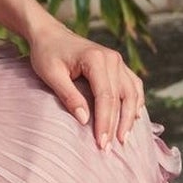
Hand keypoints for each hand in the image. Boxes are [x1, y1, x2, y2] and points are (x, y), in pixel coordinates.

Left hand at [26, 25, 144, 150]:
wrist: (50, 34)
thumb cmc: (47, 53)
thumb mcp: (51, 74)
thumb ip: (68, 96)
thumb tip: (84, 120)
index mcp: (96, 59)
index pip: (105, 97)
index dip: (105, 122)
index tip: (101, 143)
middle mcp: (112, 59)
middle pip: (122, 97)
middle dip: (118, 125)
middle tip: (109, 147)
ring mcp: (118, 61)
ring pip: (132, 93)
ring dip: (130, 117)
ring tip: (124, 138)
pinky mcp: (118, 65)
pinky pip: (133, 85)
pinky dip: (136, 102)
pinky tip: (134, 117)